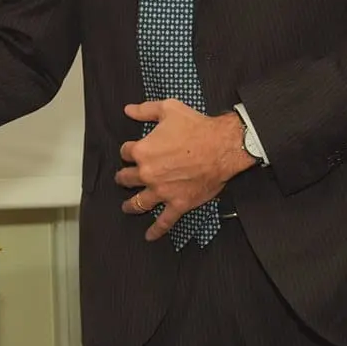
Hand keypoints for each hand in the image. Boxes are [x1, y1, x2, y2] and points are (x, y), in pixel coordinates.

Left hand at [116, 100, 254, 241]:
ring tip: (126, 207)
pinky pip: (164, 221)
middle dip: (124, 178)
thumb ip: (145, 110)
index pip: (126, 152)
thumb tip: (128, 110)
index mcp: (142, 151)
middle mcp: (147, 174)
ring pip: (139, 202)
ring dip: (130, 205)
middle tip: (124, 179)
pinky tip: (149, 236)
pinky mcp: (178, 204)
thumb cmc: (197, 127)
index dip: (128, 150)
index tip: (131, 151)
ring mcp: (162, 191)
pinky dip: (156, 231)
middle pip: (127, 178)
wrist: (222, 147)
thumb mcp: (168, 109)